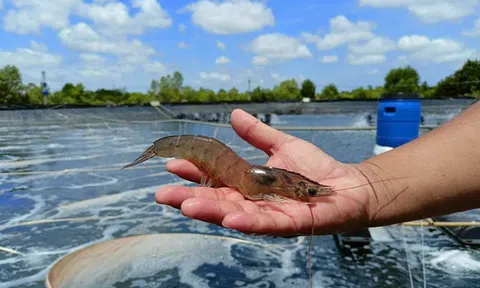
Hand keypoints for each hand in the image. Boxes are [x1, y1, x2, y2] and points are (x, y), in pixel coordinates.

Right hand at [155, 109, 373, 236]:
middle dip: (190, 198)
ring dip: (210, 211)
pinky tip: (228, 219)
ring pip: (233, 215)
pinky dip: (246, 222)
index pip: (215, 179)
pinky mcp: (288, 224)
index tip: (173, 163)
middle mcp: (252, 203)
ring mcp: (268, 215)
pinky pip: (264, 225)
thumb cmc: (315, 169)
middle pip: (217, 201)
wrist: (348, 186)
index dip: (195, 173)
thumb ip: (258, 134)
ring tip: (186, 205)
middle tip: (162, 194)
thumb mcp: (282, 145)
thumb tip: (234, 114)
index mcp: (248, 184)